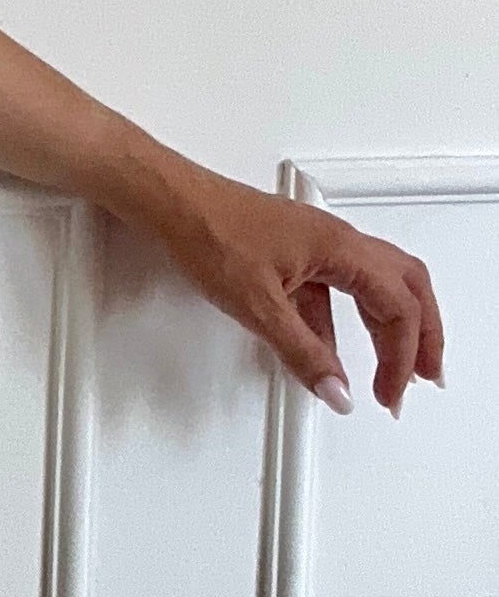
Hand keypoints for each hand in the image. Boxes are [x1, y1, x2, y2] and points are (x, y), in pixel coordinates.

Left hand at [142, 161, 444, 418]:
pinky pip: (337, 288)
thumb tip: (335, 390)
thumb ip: (302, 353)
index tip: (389, 394)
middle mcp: (339, 241)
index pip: (399, 308)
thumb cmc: (209, 232)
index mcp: (342, 250)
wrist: (171, 202)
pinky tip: (330, 349)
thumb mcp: (259, 307)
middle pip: (406, 289)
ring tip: (392, 365)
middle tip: (425, 376)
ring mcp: (318, 243)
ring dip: (390, 327)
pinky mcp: (295, 250)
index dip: (402, 357)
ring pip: (377, 285)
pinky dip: (345, 322)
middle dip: (423, 336)